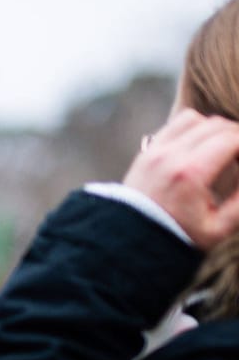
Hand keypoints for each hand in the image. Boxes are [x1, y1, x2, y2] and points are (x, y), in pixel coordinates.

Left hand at [124, 109, 238, 249]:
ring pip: (194, 118)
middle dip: (237, 135)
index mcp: (190, 173)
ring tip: (223, 149)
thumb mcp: (219, 227)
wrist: (130, 241)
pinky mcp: (145, 152)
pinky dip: (192, 128)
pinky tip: (200, 147)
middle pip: (216, 125)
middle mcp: (170, 156)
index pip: (231, 138)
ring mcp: (154, 151)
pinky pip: (173, 125)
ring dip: (214, 128)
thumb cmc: (177, 236)